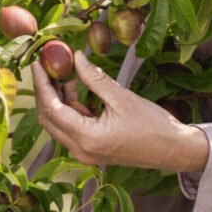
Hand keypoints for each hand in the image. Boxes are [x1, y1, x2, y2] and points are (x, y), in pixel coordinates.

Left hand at [32, 50, 209, 172]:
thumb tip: (76, 57)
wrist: (175, 150)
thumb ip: (95, 79)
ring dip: (58, 100)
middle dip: (46, 92)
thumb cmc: (153, 125)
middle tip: (46, 66)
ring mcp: (86, 153)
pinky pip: (72, 128)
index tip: (37, 63)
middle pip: (50, 120)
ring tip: (66, 73)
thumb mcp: (122, 97)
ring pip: (59, 124)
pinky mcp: (92, 151)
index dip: (42, 85)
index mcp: (87, 139)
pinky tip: (77, 89)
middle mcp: (81, 151)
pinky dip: (70, 109)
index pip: (52, 109)